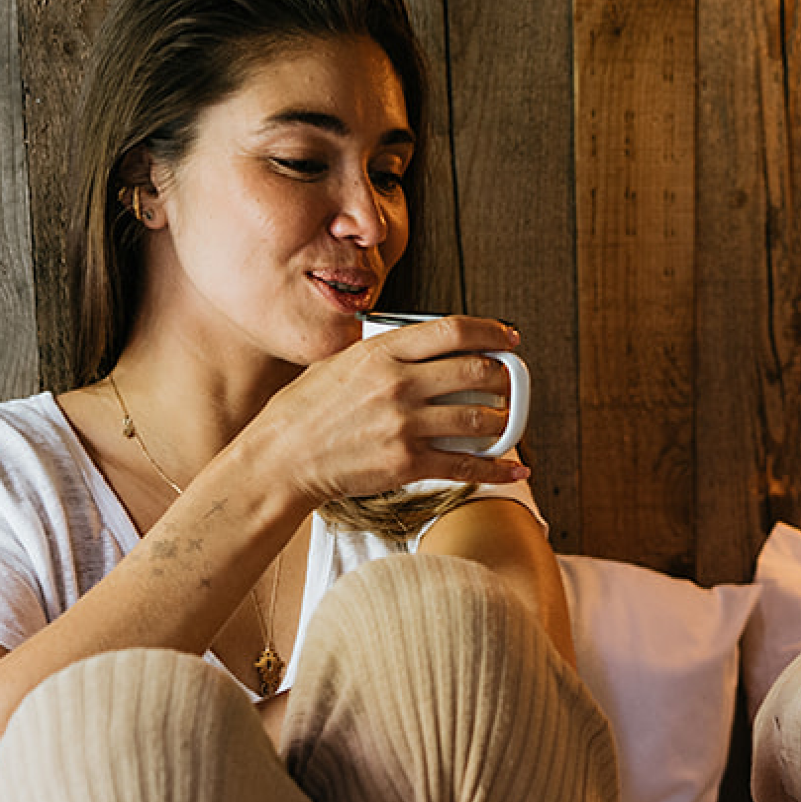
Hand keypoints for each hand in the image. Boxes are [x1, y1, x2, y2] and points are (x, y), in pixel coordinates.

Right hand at [246, 314, 532, 508]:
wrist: (284, 457)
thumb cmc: (306, 410)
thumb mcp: (340, 363)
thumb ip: (381, 354)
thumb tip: (418, 348)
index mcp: (381, 352)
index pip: (452, 330)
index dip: (490, 331)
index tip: (508, 338)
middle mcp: (398, 383)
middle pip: (475, 371)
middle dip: (502, 377)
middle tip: (507, 383)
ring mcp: (405, 424)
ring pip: (480, 418)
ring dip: (504, 421)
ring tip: (506, 422)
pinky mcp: (408, 462)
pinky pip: (467, 465)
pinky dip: (498, 470)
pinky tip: (516, 472)